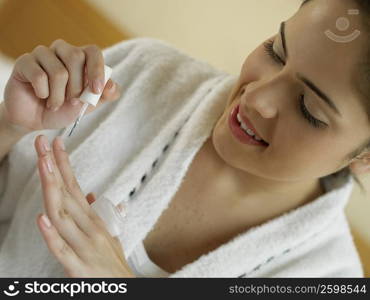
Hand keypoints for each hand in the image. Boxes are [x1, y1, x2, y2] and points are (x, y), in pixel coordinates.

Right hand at [3, 39, 121, 133]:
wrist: (36, 120)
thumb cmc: (64, 109)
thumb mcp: (88, 106)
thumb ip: (104, 96)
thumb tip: (112, 85)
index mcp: (80, 58)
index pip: (93, 51)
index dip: (97, 70)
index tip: (96, 90)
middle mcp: (62, 50)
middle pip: (76, 57)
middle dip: (77, 87)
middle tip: (73, 101)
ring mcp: (42, 54)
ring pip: (58, 71)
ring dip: (59, 96)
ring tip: (55, 104)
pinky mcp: (24, 62)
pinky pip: (39, 76)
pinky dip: (44, 93)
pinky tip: (41, 96)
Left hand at [34, 134, 134, 277]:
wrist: (125, 289)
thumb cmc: (114, 262)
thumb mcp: (110, 234)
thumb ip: (100, 213)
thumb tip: (90, 195)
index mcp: (94, 220)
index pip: (76, 187)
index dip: (64, 165)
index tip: (55, 144)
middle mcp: (90, 228)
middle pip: (68, 195)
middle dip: (53, 168)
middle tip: (42, 145)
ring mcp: (85, 246)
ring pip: (64, 216)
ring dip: (52, 190)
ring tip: (42, 166)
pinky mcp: (78, 268)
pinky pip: (62, 250)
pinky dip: (51, 235)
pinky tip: (41, 218)